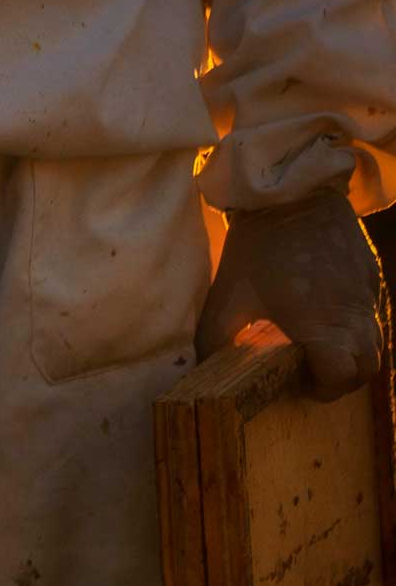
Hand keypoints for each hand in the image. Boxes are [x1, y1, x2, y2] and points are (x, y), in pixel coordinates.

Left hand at [197, 185, 386, 399]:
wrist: (293, 197)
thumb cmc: (256, 248)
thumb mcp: (225, 298)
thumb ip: (215, 341)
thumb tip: (206, 370)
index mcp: (320, 323)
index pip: (342, 376)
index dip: (323, 389)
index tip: (301, 385)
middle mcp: (354, 312)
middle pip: (367, 367)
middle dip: (341, 379)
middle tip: (311, 373)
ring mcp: (369, 293)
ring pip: (377, 343)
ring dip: (352, 355)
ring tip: (318, 348)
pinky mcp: (373, 277)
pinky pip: (376, 316)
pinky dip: (358, 330)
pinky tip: (327, 320)